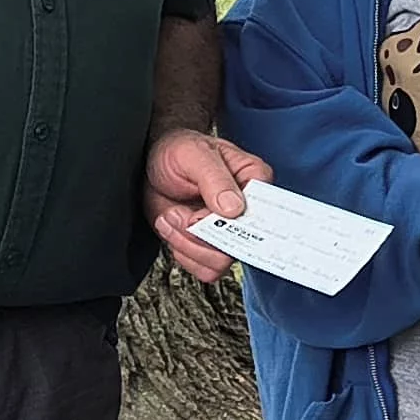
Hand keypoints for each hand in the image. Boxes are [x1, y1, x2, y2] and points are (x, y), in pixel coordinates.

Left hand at [147, 128, 269, 280]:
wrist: (153, 164)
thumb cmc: (179, 150)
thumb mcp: (194, 154)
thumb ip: (216, 179)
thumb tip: (234, 208)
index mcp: (254, 181)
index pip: (265, 212)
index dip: (238, 221)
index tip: (211, 216)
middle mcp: (246, 210)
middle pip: (240, 245)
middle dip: (203, 236)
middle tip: (184, 215)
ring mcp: (228, 230)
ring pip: (219, 262)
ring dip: (187, 243)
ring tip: (173, 216)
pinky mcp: (209, 245)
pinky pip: (204, 269)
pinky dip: (182, 252)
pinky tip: (172, 227)